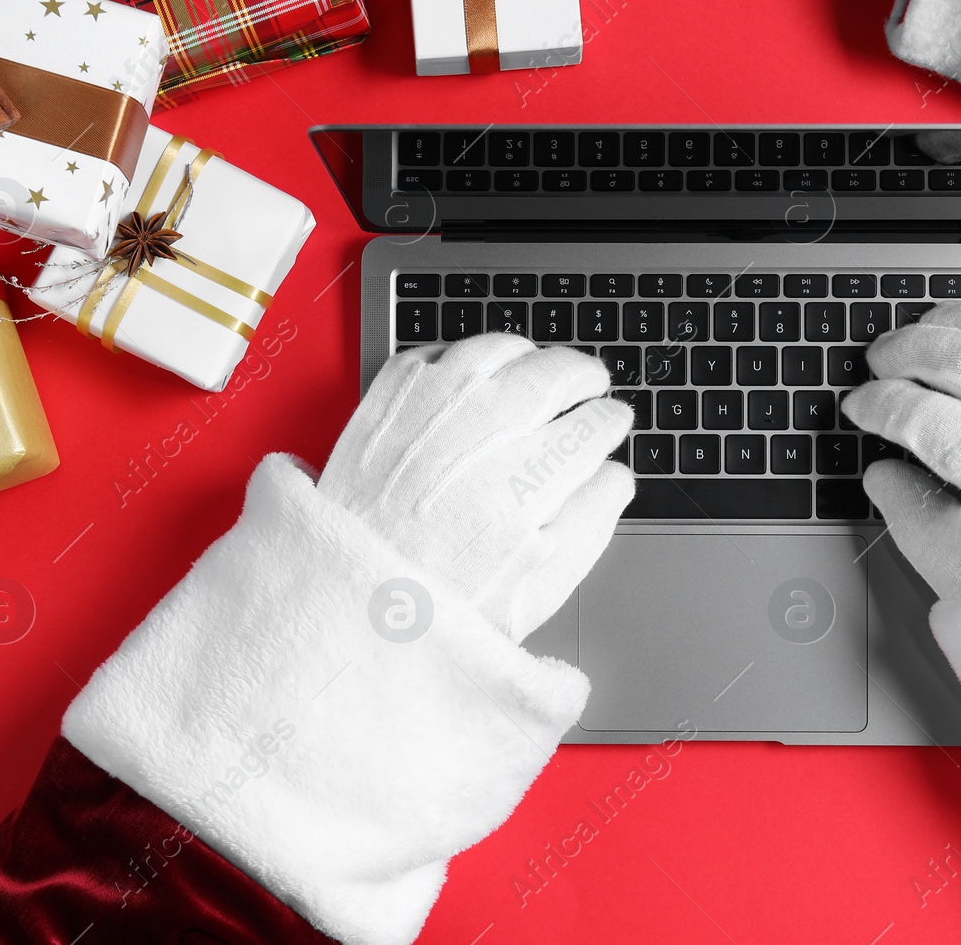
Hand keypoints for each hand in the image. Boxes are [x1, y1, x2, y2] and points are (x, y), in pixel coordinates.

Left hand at [320, 333, 633, 640]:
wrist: (344, 607)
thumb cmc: (442, 609)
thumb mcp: (537, 591)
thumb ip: (589, 527)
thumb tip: (616, 477)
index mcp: (524, 489)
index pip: (591, 428)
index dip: (610, 421)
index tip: (613, 422)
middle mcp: (477, 439)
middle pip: (551, 375)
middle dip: (583, 375)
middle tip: (592, 383)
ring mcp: (426, 414)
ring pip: (494, 351)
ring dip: (529, 354)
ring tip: (541, 367)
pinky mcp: (382, 405)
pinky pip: (433, 355)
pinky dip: (464, 357)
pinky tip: (476, 377)